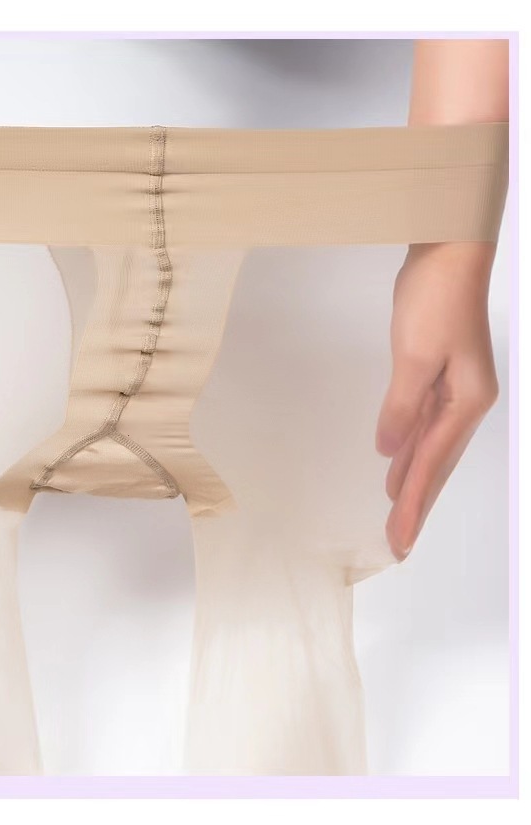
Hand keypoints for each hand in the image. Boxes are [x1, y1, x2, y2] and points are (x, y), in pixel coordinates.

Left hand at [376, 241, 498, 559]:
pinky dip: (410, 449)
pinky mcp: (439, 374)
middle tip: (398, 543)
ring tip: (396, 514)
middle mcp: (465, 403)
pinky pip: (424, 424)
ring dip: (412, 481)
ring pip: (430, 447)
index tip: (398, 541)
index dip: (412, 505)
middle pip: (436, 464)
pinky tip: (398, 463)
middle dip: (415, 505)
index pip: (431, 466)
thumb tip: (389, 452)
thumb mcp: (414, 358)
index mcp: (465, 403)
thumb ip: (401, 409)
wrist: (449, 251)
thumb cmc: (434, 300)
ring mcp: (454, 389)